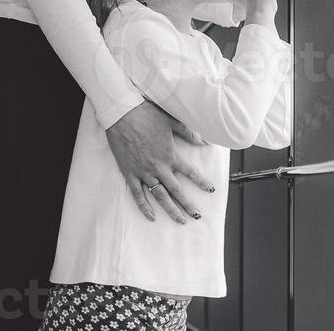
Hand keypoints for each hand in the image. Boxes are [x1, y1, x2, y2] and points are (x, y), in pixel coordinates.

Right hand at [106, 99, 214, 223]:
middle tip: (197, 216)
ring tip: (180, 220)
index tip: (211, 190)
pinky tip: (152, 217)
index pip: (190, 172)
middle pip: (176, 190)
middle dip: (188, 204)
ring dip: (170, 209)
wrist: (122, 114)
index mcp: (170, 154)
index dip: (201, 181)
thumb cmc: (147, 115)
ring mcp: (143, 172)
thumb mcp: (172, 121)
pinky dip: (144, 207)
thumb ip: (189, 133)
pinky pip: (137, 195)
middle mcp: (158, 167)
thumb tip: (205, 140)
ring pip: (159, 196)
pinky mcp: (129, 174)